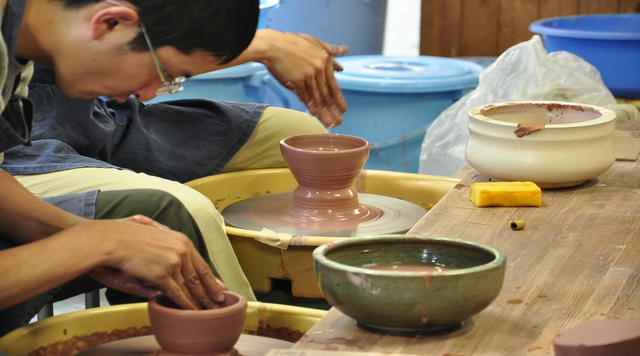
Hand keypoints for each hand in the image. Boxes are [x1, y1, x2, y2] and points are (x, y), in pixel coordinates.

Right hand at [88, 215, 226, 309]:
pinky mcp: (162, 274)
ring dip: (200, 301)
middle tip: (218, 303)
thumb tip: (170, 266)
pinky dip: (185, 304)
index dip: (211, 278)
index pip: (201, 263)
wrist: (109, 239)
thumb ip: (164, 252)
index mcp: (181, 240)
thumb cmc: (124, 236)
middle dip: (210, 292)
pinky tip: (191, 311)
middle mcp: (182, 250)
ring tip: (207, 312)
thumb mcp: (152, 240)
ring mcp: (173, 261)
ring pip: (190, 286)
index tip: (219, 288)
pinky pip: (177, 293)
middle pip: (200, 276)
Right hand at [258, 30, 348, 126]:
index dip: (338, 98)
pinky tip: (315, 114)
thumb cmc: (293, 42)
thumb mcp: (315, 41)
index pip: (333, 83)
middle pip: (327, 93)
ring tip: (330, 122)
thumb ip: (331, 49)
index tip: (343, 108)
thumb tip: (345, 50)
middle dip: (334, 109)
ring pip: (318, 96)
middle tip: (339, 121)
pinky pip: (305, 95)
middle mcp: (320, 67)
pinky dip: (310, 105)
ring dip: (324, 111)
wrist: (275, 45)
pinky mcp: (298, 79)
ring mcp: (309, 74)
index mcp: (325, 59)